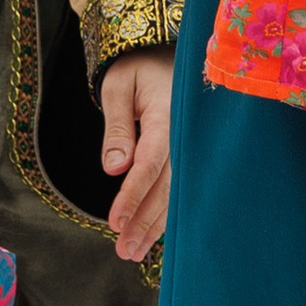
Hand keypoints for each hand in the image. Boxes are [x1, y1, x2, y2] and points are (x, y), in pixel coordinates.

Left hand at [99, 54, 171, 263]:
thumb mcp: (118, 85)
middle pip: (167, 187)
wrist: (170, 55)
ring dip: (155, 225)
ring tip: (133, 251)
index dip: (134, 194)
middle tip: (124, 250)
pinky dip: (167, 213)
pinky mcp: (191, 155)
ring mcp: (192, 146)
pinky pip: (181, 187)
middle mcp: (186, 135)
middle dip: (145, 221)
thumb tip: (113, 168)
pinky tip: (153, 236)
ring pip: (176, 193)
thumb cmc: (139, 67)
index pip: (150, 162)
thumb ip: (117, 126)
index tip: (116, 222)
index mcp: (169, 114)